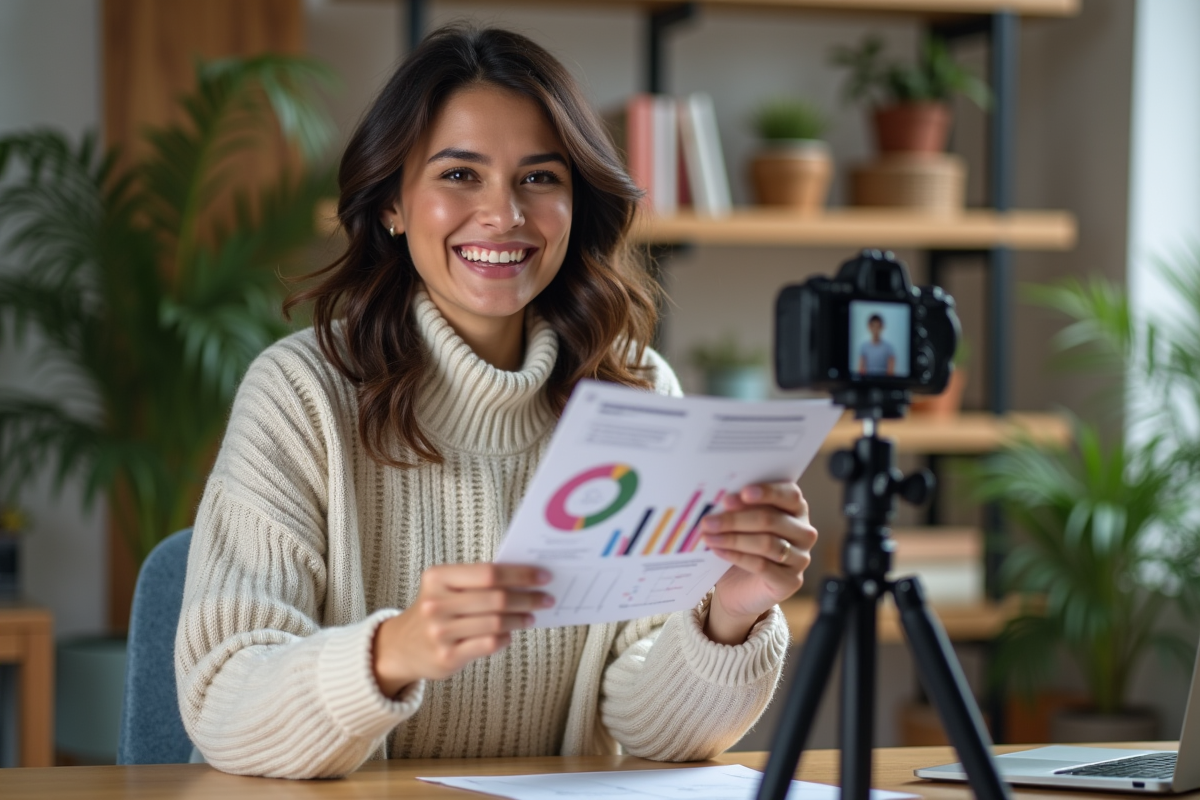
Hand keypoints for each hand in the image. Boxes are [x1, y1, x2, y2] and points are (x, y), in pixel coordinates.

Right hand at [371, 563, 553, 697]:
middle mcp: (436, 604)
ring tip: (531, 617)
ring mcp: (440, 632)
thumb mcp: (447, 588)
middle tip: (546, 598)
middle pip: (495, 598)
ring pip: (495, 623)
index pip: (488, 573)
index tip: (543, 576)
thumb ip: (479, 581)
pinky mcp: (446, 657)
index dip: (520, 575)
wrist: (401, 646)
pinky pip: (488, 644)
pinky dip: (505, 638)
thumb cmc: (436, 609)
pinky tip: (509, 634)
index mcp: (438, 578)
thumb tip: (526, 579)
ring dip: (520, 619)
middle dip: (527, 598)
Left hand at [700, 482, 816, 644]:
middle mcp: (804, 532)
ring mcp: (801, 558)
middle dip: (735, 519)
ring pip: (766, 543)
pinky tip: (718, 551)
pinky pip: (762, 565)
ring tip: (708, 536)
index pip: (790, 494)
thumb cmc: (742, 545)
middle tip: (708, 520)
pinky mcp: (790, 581)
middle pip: (771, 520)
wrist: (740, 587)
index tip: (742, 492)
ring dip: (732, 539)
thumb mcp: (742, 522)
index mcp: (797, 509)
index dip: (767, 492)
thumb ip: (739, 507)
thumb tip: (723, 498)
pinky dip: (737, 556)